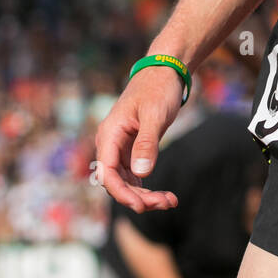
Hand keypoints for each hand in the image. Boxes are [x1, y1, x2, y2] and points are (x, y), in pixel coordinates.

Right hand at [95, 67, 184, 212]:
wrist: (165, 70)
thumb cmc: (158, 88)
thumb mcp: (154, 114)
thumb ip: (147, 142)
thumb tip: (140, 174)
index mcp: (109, 134)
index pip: (107, 174)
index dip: (122, 194)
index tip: (142, 206)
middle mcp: (110, 143)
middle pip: (117, 182)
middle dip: (139, 197)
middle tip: (166, 203)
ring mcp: (120, 147)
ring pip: (126, 181)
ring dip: (145, 195)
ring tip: (170, 201)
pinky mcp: (132, 149)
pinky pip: (135, 175)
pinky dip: (147, 187)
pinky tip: (164, 195)